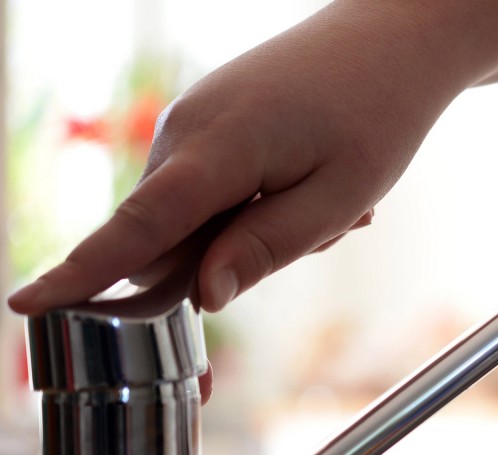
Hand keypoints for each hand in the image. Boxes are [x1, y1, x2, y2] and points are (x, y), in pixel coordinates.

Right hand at [7, 0, 497, 317]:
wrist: (394, 41)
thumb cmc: (376, 115)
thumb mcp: (337, 198)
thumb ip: (263, 249)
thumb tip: (200, 296)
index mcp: (220, 149)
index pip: (137, 227)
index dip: (81, 274)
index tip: (23, 305)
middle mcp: (190, 130)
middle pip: (171, 239)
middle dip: (230, 261)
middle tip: (321, 226)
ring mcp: (196, 121)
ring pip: (199, 218)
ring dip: (258, 229)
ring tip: (330, 194)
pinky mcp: (211, 121)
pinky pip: (215, 189)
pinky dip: (260, 202)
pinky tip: (312, 177)